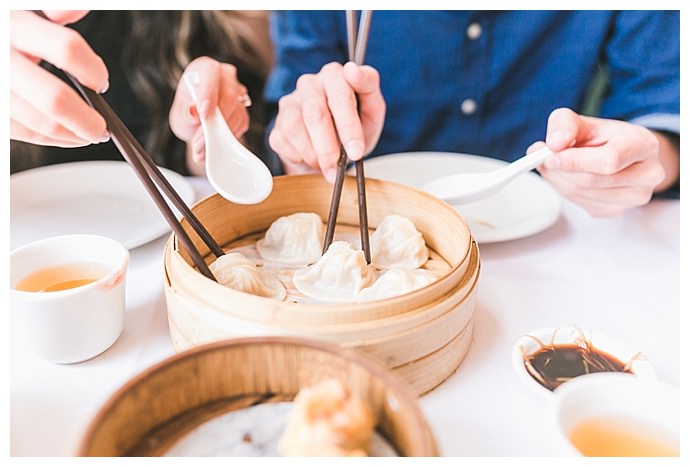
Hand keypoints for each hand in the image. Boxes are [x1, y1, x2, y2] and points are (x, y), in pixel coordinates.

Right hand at [10, 10, 109, 146]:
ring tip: (89, 133)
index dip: (92, 69)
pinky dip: (52, 140)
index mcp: (13, 26)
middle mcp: (3, 60)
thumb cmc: (4, 29)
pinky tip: (67, 135)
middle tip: (103, 127)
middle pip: (54, 99)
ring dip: (73, 135)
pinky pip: (25, 134)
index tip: (101, 82)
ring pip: (40, 124)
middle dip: (87, 119)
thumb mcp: (20, 7)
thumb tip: (76, 9)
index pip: (66, 49)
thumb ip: (54, 7)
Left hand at [169, 56, 250, 172]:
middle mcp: (225, 78)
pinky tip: (214, 146)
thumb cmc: (187, 111)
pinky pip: (241, 125)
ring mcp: (238, 94)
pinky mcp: (244, 112)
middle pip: (228, 96)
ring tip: (201, 151)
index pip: (210, 74)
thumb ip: (184, 112)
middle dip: (213, 124)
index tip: (204, 114)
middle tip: (199, 144)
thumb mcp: (179, 113)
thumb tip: (193, 111)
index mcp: (205, 69)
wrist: (198, 123)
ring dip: (220, 136)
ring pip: (236, 113)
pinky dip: (228, 139)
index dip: (209, 93)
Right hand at [268, 61, 385, 182]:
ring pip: (295, 127)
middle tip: (339, 167)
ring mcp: (290, 103)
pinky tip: (311, 158)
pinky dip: (299, 156)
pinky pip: (282, 140)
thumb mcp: (372, 109)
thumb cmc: (356, 125)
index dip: (349, 126)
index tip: (356, 150)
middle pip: (316, 114)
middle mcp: (309, 84)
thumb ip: (369, 86)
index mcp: (334, 75)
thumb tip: (353, 69)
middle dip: (330, 147)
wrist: (336, 149)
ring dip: (313, 153)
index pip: (340, 95)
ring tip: (327, 165)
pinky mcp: (277, 124)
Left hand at [535, 108, 668, 216]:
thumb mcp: (583, 121)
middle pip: (592, 180)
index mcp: (643, 145)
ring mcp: (636, 196)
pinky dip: (565, 192)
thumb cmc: (605, 138)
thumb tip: (553, 143)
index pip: (609, 160)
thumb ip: (564, 124)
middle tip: (541, 160)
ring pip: (583, 195)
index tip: (550, 158)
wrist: (622, 154)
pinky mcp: (619, 210)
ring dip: (558, 182)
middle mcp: (648, 174)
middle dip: (559, 171)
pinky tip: (566, 178)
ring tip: (553, 166)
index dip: (574, 161)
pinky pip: (582, 205)